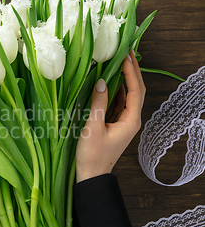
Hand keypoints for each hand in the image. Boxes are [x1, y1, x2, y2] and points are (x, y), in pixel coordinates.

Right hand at [76, 50, 145, 181]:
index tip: (125, 54)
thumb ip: (98, 103)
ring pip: (128, 95)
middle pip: (136, 90)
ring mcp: (124, 121)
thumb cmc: (92, 154)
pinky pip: (119, 102)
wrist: (91, 175)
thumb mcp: (92, 127)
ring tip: (118, 60)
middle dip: (132, 70)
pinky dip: (116, 89)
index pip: (135, 90)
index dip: (131, 71)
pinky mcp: (115, 124)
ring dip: (125, 78)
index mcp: (131, 120)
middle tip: (126, 51)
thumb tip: (100, 81)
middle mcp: (131, 119)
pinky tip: (109, 80)